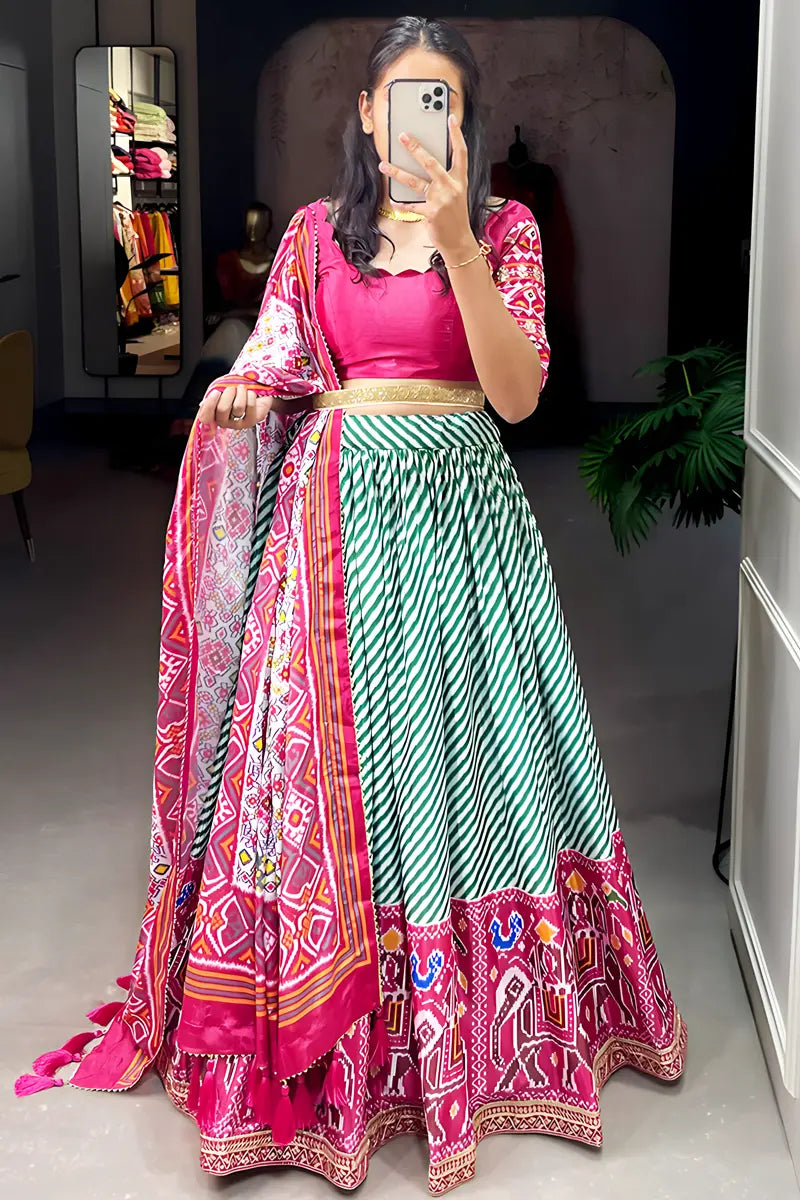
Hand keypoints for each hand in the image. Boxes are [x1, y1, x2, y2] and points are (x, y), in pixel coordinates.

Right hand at [196, 383, 271, 430]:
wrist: (254, 387)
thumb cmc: (235, 388)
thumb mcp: (220, 388)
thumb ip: (211, 394)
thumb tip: (205, 402)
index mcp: (213, 413)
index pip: (205, 417)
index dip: (210, 404)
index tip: (216, 392)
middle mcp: (224, 421)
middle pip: (222, 410)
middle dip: (228, 393)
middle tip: (232, 388)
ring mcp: (237, 424)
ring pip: (238, 408)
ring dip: (241, 393)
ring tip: (242, 389)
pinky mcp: (251, 422)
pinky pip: (250, 406)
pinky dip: (250, 395)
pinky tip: (250, 394)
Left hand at [378, 113, 475, 259]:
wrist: (459, 241)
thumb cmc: (455, 217)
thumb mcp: (456, 194)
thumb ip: (446, 179)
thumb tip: (426, 164)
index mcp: (460, 180)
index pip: (461, 152)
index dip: (456, 135)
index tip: (450, 119)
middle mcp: (451, 187)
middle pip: (431, 162)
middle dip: (415, 148)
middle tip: (403, 136)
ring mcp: (440, 200)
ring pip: (415, 182)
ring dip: (397, 173)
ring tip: (383, 165)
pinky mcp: (430, 213)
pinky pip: (411, 205)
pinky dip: (401, 204)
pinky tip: (393, 200)